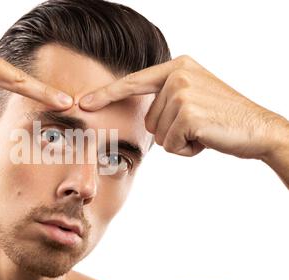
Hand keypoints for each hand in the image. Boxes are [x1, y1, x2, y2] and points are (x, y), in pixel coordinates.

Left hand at [79, 55, 288, 160]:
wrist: (258, 129)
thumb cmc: (222, 119)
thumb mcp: (193, 97)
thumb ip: (166, 99)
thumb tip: (140, 118)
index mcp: (177, 67)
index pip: (133, 82)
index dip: (106, 94)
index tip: (83, 103)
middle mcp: (178, 74)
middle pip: (147, 119)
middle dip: (169, 131)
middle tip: (197, 125)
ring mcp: (183, 92)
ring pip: (158, 134)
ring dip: (178, 141)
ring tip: (203, 131)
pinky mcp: (188, 113)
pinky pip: (170, 144)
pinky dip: (186, 150)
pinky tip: (206, 139)